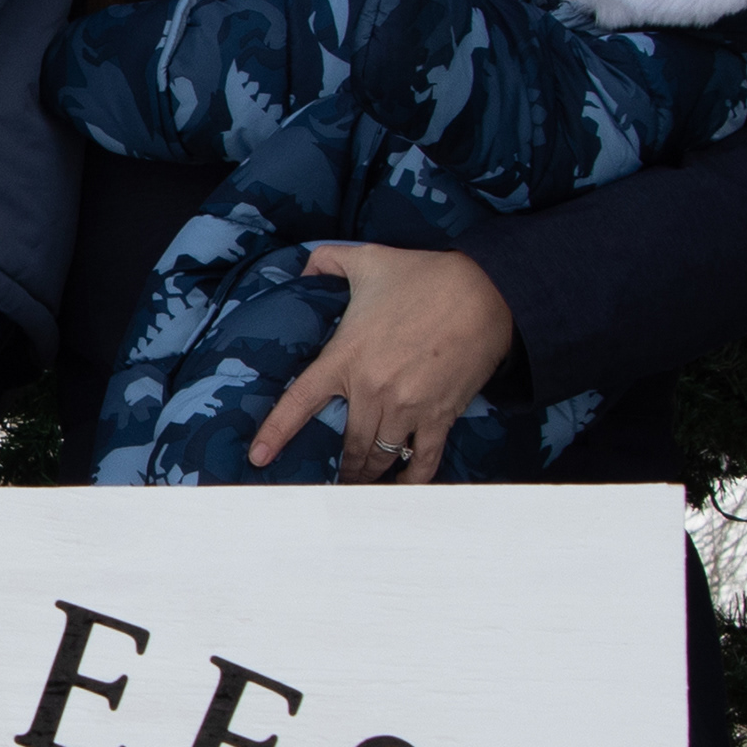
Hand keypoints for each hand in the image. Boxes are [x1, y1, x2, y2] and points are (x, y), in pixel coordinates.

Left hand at [252, 243, 515, 483]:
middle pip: (346, 445)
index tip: (259, 458)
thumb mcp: (368, 260)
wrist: (486, 291)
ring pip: (378, 458)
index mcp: (346, 357)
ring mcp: (407, 407)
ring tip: (359, 484)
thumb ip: (328, 261)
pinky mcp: (440, 416)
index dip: (276, 433)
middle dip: (338, 466)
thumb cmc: (426, 276)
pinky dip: (411, 479)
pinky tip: (402, 487)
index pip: (300, 402)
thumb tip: (305, 266)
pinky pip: (423, 460)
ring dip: (367, 475)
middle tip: (328, 480)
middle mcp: (372, 390)